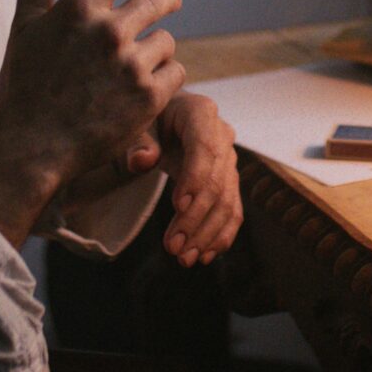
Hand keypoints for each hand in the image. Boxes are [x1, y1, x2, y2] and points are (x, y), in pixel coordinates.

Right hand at [0, 0, 185, 245]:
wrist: (32, 147)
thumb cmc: (26, 84)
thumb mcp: (27, 26)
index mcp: (80, 8)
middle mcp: (108, 31)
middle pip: (160, 0)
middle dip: (167, 1)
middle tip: (168, 4)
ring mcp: (131, 64)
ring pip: (167, 40)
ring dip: (157, 50)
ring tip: (131, 69)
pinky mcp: (149, 97)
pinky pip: (176, 72)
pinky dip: (164, 79)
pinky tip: (139, 93)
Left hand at [155, 92, 241, 266]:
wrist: (163, 119)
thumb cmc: (149, 119)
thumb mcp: (138, 124)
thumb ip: (138, 141)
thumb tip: (142, 160)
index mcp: (201, 113)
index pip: (205, 148)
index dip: (195, 178)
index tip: (177, 206)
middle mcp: (222, 136)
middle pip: (217, 181)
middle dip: (196, 218)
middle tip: (173, 245)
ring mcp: (229, 160)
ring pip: (227, 201)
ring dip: (207, 233)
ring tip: (184, 257)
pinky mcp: (228, 182)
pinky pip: (232, 210)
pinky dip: (221, 235)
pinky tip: (204, 255)